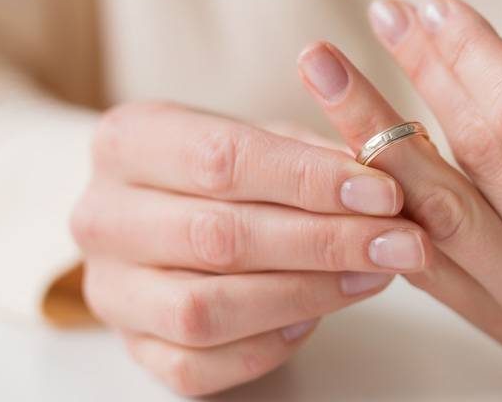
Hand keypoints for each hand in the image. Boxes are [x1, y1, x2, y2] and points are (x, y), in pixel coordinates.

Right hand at [69, 103, 433, 395]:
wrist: (162, 214)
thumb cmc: (223, 171)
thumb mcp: (260, 137)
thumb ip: (311, 153)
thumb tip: (380, 179)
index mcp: (126, 141)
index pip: (222, 158)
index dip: (310, 179)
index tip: (384, 192)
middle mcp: (101, 215)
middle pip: (218, 236)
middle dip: (324, 241)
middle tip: (400, 243)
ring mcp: (110, 289)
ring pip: (205, 309)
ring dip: (305, 295)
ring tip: (371, 275)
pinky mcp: (131, 346)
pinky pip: (197, 365)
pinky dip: (268, 344)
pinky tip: (316, 315)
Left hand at [297, 0, 501, 356]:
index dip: (476, 58)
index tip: (436, 5)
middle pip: (481, 162)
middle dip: (426, 78)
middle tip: (387, 14)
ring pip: (436, 214)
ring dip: (375, 134)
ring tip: (331, 70)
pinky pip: (428, 258)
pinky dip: (388, 198)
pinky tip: (355, 141)